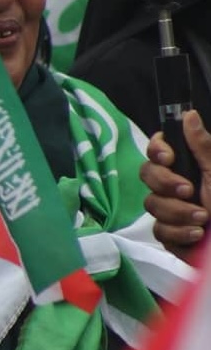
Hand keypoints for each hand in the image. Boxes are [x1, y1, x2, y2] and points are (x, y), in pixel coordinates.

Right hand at [141, 111, 210, 261]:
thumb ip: (202, 147)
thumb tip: (189, 115)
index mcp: (188, 168)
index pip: (157, 150)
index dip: (156, 150)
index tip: (169, 157)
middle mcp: (174, 186)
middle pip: (146, 175)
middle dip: (165, 184)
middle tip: (189, 191)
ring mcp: (169, 211)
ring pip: (152, 205)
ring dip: (179, 212)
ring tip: (204, 219)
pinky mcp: (168, 235)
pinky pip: (159, 230)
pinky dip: (179, 233)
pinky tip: (197, 235)